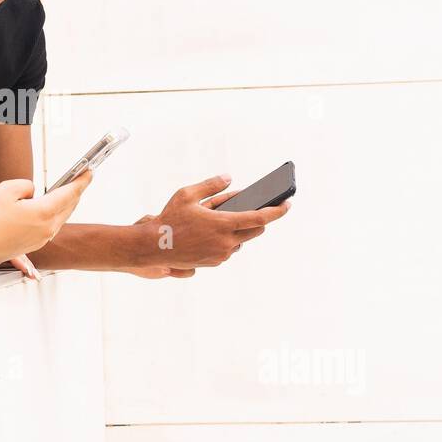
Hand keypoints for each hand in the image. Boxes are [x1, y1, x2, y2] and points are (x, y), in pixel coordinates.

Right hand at [0, 172, 90, 267]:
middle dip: (75, 191)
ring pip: (60, 218)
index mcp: (44, 213)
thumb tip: (34, 192)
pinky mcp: (34, 245)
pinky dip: (55, 215)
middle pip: (69, 206)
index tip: (89, 172)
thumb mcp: (7, 189)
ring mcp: (42, 239)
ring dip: (65, 204)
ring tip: (66, 192)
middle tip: (80, 179)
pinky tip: (50, 210)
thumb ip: (27, 185)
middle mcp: (47, 228)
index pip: (70, 193)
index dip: (82, 180)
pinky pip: (51, 227)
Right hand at [131, 174, 290, 269]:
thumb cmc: (169, 219)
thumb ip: (211, 185)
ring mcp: (221, 255)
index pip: (260, 218)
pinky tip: (213, 232)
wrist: (153, 247)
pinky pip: (229, 249)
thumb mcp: (187, 194)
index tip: (288, 204)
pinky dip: (227, 240)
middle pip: (255, 230)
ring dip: (239, 230)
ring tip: (222, 219)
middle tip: (255, 208)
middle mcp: (226, 242)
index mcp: (224, 224)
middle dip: (258, 219)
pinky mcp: (214, 263)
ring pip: (241, 241)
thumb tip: (229, 178)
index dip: (277, 211)